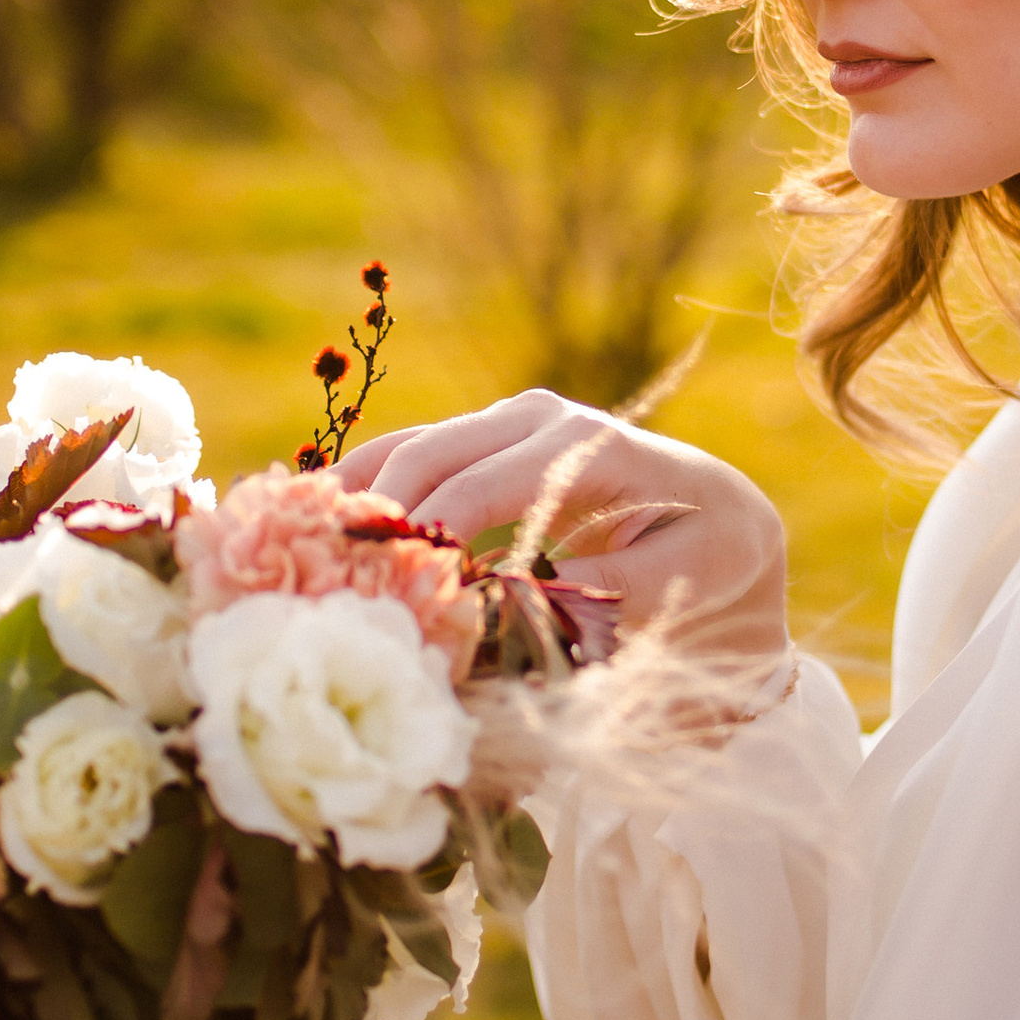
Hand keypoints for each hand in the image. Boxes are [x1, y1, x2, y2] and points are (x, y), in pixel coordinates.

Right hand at [339, 388, 789, 673]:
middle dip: (381, 516)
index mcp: (595, 445)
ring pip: (409, 448)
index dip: (440, 532)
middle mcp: (543, 418)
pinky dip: (363, 490)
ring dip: (355, 499)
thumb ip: (615, 589)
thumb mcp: (689, 577)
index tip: (396, 586)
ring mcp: (507, 424)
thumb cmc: (710, 560)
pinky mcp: (483, 443)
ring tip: (299, 557)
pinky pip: (407, 456)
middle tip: (328, 581)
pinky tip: (317, 534)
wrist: (720, 524)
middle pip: (436, 454)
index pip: (494, 483)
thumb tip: (527, 600)